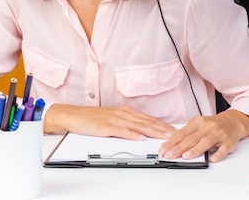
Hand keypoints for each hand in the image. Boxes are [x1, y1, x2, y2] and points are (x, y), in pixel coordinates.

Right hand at [44, 104, 175, 139]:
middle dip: (161, 128)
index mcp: (125, 111)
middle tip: (174, 133)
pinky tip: (140, 138)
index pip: (147, 118)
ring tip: (163, 136)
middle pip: (146, 121)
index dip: (161, 124)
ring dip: (152, 131)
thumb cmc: (92, 118)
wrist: (74, 115)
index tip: (173, 130)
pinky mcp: (106, 126)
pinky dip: (132, 134)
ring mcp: (114, 119)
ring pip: (137, 125)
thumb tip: (141, 131)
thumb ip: (127, 123)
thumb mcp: (112, 118)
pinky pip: (121, 131)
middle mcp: (122, 113)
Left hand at [158, 109, 248, 162]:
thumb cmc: (212, 126)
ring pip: (206, 142)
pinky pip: (224, 148)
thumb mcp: (198, 125)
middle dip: (179, 147)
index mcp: (198, 122)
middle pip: (192, 138)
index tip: (163, 149)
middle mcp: (208, 127)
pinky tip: (212, 159)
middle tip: (170, 155)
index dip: (172, 142)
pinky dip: (218, 154)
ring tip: (186, 156)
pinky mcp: (229, 141)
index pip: (182, 133)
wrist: (232, 121)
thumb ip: (186, 134)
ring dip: (195, 150)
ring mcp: (219, 134)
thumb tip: (170, 143)